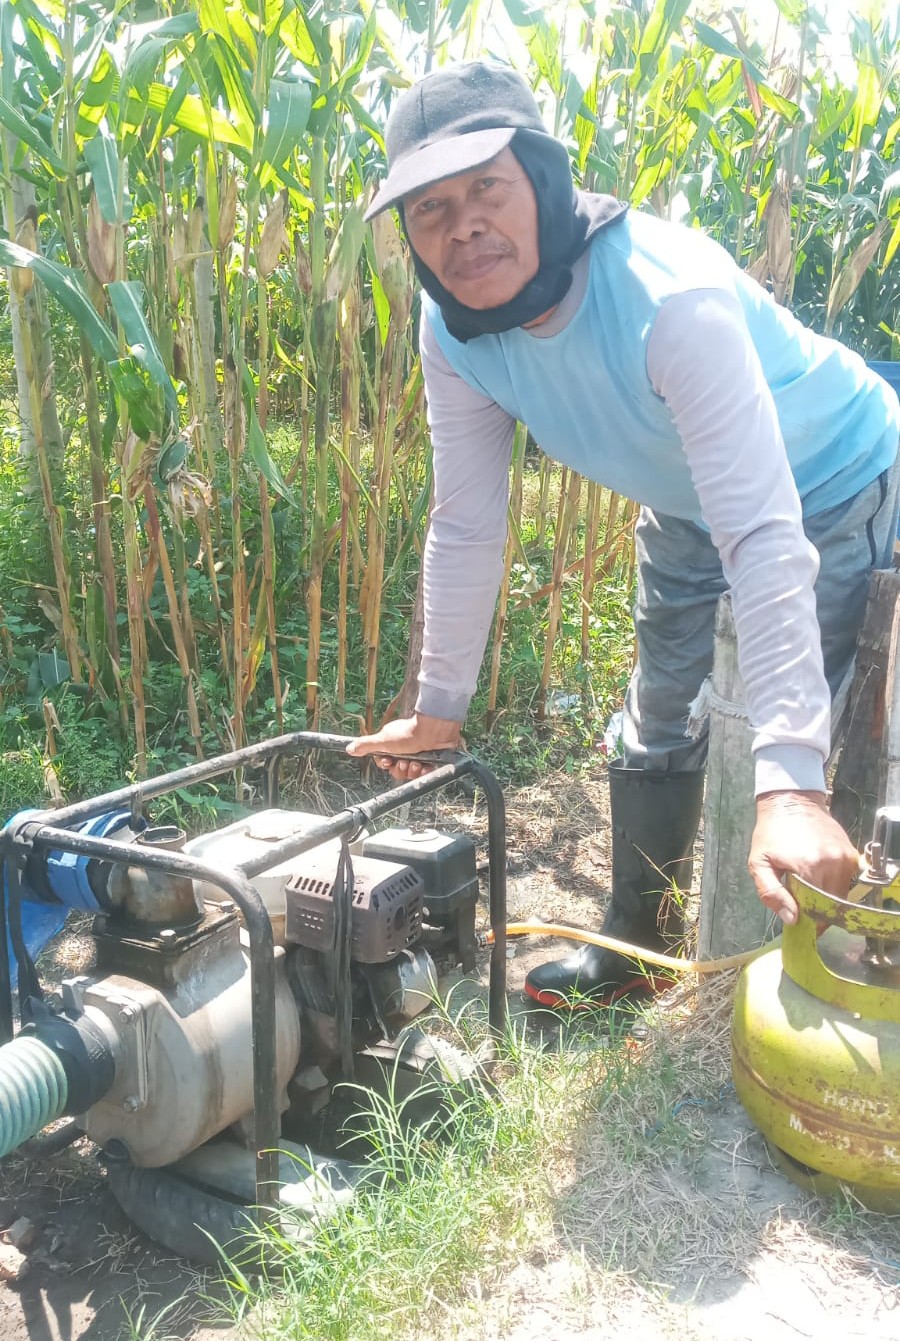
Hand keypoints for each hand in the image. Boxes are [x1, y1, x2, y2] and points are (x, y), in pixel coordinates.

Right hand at [346, 713, 461, 781]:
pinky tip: (426, 765)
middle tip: (405, 761)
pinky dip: (425, 771)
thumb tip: (349, 748)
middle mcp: (405, 749)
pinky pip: (425, 773)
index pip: (385, 762)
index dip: (386, 765)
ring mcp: (419, 754)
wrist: (434, 732)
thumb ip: (366, 745)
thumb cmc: (409, 733)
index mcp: (392, 744)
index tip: (389, 761)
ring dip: (413, 770)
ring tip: (417, 762)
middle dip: (401, 769)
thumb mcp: (382, 740)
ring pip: (411, 773)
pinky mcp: (432, 760)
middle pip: (397, 770)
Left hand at [748, 790, 860, 924]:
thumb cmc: (771, 833)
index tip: (800, 922)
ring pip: (842, 895)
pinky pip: (847, 881)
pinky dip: (835, 885)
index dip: (809, 921)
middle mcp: (833, 863)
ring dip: (827, 899)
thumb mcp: (759, 863)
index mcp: (808, 867)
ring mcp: (845, 857)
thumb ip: (771, 893)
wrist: (790, 803)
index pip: (816, 910)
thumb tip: (792, 919)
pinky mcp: (851, 853)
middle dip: (818, 912)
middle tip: (804, 908)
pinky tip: (819, 878)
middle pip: (832, 905)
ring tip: (809, 890)